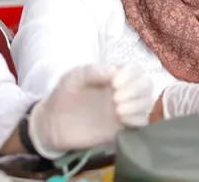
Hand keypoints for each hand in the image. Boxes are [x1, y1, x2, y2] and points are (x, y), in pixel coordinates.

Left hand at [28, 64, 149, 157]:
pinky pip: (142, 123)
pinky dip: (138, 120)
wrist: (52, 124)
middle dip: (135, 90)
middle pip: (146, 85)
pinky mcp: (123, 128)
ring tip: (118, 111)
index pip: (135, 70)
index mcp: (114, 76)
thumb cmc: (64, 96)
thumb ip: (91, 72)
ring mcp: (124, 110)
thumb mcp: (73, 78)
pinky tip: (123, 120)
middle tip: (116, 99)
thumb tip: (114, 71)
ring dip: (137, 105)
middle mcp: (124, 91)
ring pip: (146, 103)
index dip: (130, 75)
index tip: (114, 84)